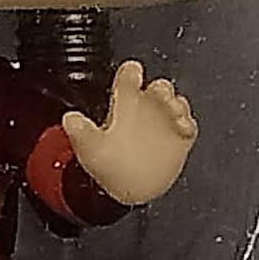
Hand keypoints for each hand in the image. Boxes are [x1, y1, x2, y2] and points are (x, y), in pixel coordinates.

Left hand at [61, 62, 198, 206]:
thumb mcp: (89, 146)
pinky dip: (187, 124)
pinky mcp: (179, 139)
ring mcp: (164, 123)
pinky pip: (189, 126)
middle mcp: (146, 109)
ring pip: (176, 103)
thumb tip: (69, 118)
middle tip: (159, 95)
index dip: (131, 71)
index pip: (129, 78)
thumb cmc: (108, 166)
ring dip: (177, 104)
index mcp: (124, 104)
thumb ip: (80, 131)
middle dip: (161, 88)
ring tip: (173, 111)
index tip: (133, 70)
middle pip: (159, 87)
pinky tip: (181, 128)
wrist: (128, 189)